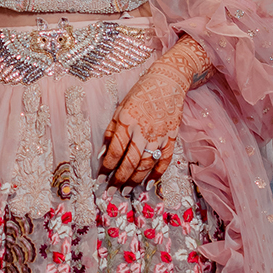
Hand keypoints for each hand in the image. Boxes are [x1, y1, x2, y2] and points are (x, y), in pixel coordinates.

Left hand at [99, 35, 210, 188]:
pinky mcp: (172, 137)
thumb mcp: (120, 109)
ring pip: (147, 164)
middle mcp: (143, 130)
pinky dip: (157, 173)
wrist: (168, 82)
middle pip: (130, 161)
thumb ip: (111, 131)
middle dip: (120, 178)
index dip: (107, 167)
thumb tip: (102, 153)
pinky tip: (149, 183)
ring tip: (127, 190)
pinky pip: (165, 160)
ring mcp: (159, 135)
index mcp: (127, 121)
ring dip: (136, 180)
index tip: (101, 178)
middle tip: (112, 190)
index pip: (115, 150)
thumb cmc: (140, 94)